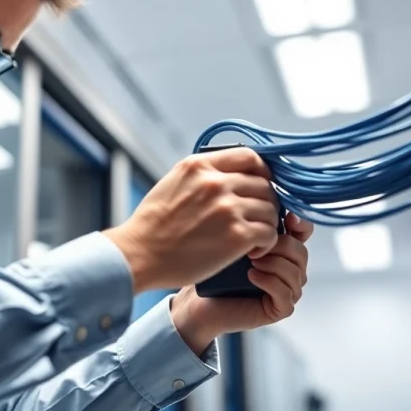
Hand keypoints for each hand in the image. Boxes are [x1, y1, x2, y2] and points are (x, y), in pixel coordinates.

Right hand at [103, 148, 279, 292]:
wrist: (140, 254)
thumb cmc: (153, 224)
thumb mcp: (173, 182)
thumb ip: (201, 174)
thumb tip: (230, 175)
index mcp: (199, 166)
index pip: (249, 156)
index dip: (263, 172)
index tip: (261, 186)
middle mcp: (216, 182)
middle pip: (265, 185)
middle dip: (266, 202)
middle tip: (257, 218)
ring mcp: (227, 208)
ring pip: (271, 209)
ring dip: (267, 224)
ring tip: (254, 237)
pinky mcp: (236, 235)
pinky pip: (269, 233)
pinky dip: (267, 243)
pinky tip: (253, 251)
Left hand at [169, 213, 313, 354]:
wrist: (199, 301)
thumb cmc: (214, 267)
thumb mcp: (233, 237)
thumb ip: (251, 220)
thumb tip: (264, 197)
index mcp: (283, 248)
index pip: (303, 231)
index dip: (298, 223)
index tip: (286, 217)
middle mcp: (290, 268)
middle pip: (301, 251)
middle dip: (280, 245)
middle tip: (255, 246)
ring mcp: (288, 290)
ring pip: (296, 272)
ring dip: (274, 263)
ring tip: (251, 261)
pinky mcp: (280, 309)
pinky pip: (286, 293)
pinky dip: (270, 282)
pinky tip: (251, 276)